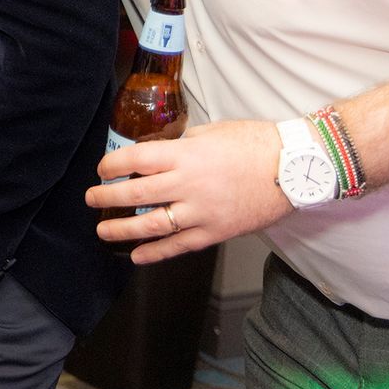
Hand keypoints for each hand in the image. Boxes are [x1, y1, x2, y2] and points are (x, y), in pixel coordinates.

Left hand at [86, 119, 291, 263]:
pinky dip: (155, 252)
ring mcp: (202, 212)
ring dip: (122, 228)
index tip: (102, 170)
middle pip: (136, 193)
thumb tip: (158, 155)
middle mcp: (189, 184)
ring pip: (152, 224)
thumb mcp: (211, 133)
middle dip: (107, 197)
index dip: (112, 165)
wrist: (297, 168)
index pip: (135, 160)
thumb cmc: (256, 143)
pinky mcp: (217, 232)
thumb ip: (181, 146)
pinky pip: (180, 245)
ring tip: (103, 230)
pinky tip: (136, 255)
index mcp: (186, 155)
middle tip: (91, 199)